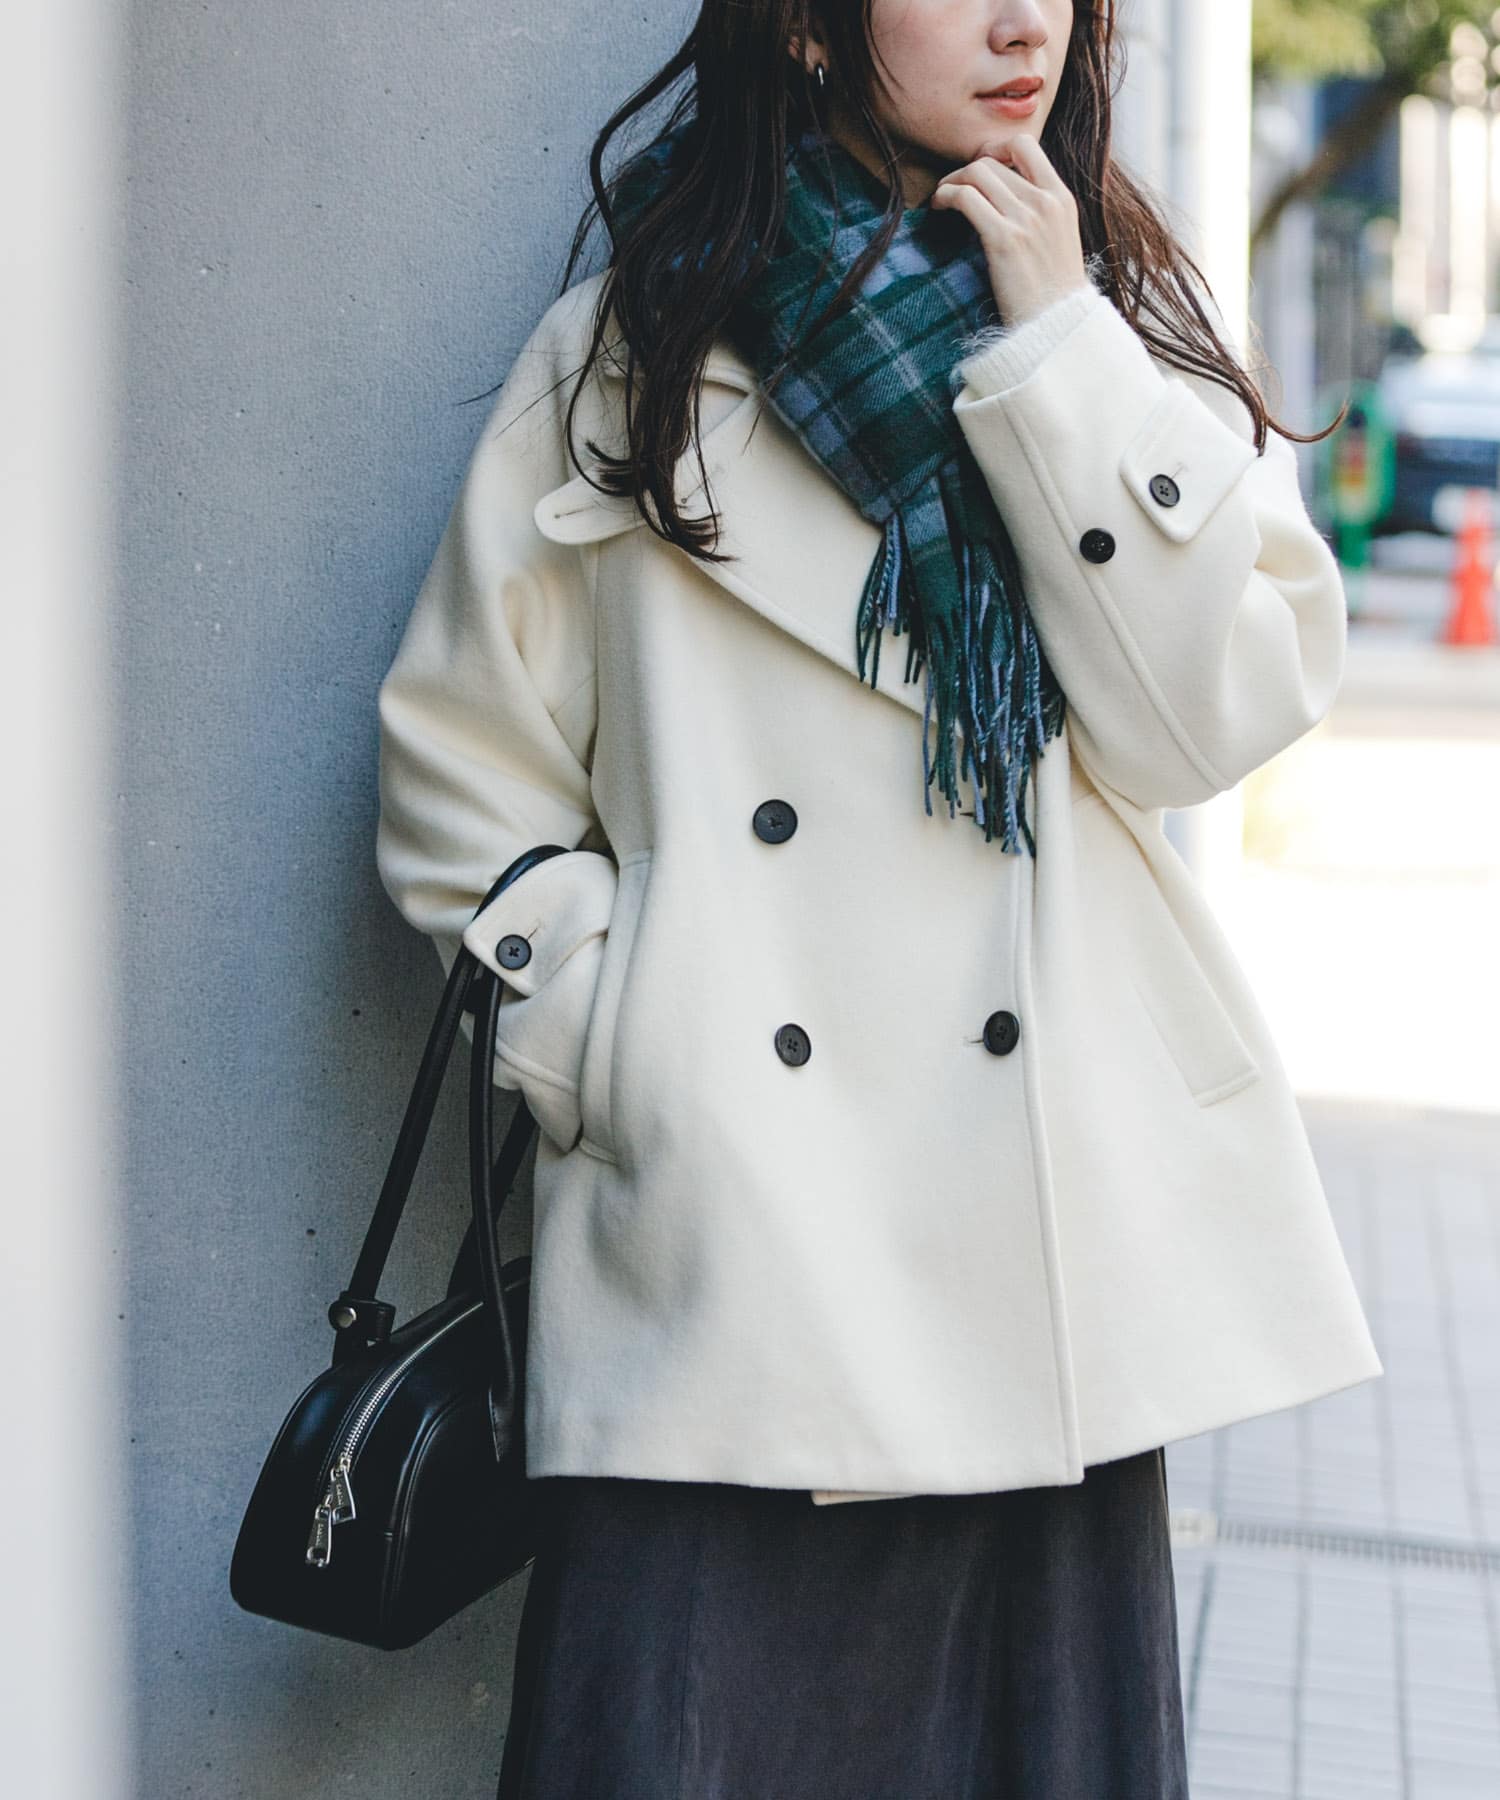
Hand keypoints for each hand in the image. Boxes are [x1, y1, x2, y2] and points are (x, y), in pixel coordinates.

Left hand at [929, 134, 1088, 327]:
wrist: (1058, 327)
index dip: (995, 149)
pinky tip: (938, 208)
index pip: (1025, 146)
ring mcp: (1026, 219)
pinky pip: (966, 198)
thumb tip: (1007, 193)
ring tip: (941, 199)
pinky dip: (946, 196)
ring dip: (951, 181)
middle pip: (992, 161)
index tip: (980, 169)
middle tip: (952, 190)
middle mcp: (1045, 202)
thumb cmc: (1052, 293)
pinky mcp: (1004, 239)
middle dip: (965, 171)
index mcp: (1062, 198)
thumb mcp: (1059, 240)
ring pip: (977, 173)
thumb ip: (1040, 212)